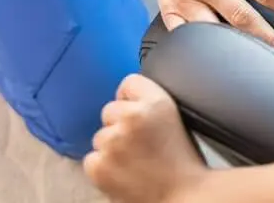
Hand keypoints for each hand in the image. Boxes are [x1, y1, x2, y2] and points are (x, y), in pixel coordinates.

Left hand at [85, 74, 208, 202]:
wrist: (182, 195)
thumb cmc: (181, 160)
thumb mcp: (173, 116)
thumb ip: (149, 101)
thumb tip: (125, 96)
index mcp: (156, 101)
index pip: (128, 83)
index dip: (132, 100)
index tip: (141, 116)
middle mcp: (132, 117)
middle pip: (110, 109)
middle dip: (120, 124)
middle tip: (140, 143)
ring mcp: (113, 142)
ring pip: (100, 136)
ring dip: (111, 147)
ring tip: (133, 161)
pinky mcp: (99, 166)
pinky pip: (91, 158)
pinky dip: (102, 166)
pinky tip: (123, 172)